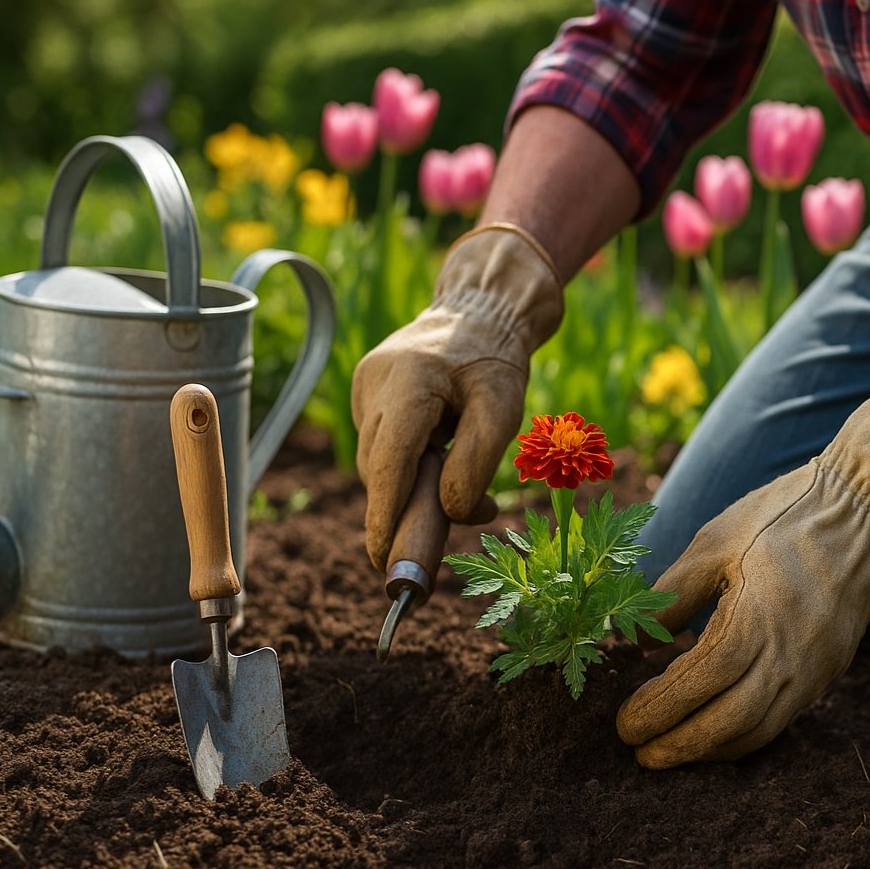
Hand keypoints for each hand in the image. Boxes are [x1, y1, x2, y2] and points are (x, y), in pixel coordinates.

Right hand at [352, 224, 562, 569]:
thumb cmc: (495, 358)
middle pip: (379, 468)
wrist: (480, 308)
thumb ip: (477, 463)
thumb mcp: (503, 408)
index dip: (384, 516)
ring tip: (446, 486)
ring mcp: (366, 387)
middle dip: (399, 511)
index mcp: (410, 381)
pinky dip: (403, 463)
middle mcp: (376, 383)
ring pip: (377, 460)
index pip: (388, 462)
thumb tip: (452, 512)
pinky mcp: (366, 393)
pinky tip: (433, 452)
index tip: (383, 560)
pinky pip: (380, 444)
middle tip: (426, 550)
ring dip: (406, 486)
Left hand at [616, 380, 869, 768]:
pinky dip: (743, 735)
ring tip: (670, 752)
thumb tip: (632, 642)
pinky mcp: (828, 672)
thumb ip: (670, 596)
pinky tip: (714, 732)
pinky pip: (781, 719)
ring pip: (759, 731)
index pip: (701, 681)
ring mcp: (815, 669)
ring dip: (710, 750)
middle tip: (639, 753)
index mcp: (757, 617)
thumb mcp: (713, 543)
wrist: (863, 511)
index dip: (660, 709)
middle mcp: (791, 654)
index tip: (625, 724)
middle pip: (729, 721)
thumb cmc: (780, 517)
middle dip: (680, 745)